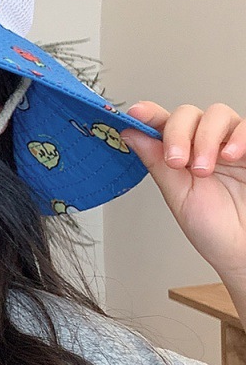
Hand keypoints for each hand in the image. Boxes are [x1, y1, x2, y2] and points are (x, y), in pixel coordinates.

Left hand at [122, 102, 245, 282]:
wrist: (244, 251)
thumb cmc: (215, 231)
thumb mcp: (178, 195)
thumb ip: (156, 161)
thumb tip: (130, 134)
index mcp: (182, 154)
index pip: (162, 123)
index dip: (147, 114)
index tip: (135, 114)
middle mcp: (206, 144)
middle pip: (187, 114)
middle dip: (176, 134)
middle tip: (176, 161)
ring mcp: (232, 144)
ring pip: (216, 114)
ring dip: (204, 138)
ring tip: (204, 169)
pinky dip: (237, 136)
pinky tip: (231, 156)